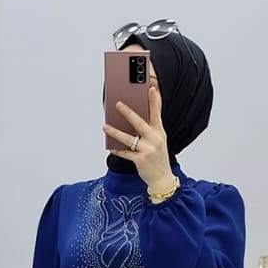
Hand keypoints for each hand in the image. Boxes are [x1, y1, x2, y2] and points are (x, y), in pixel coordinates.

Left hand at [103, 82, 176, 198]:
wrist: (162, 178)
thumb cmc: (157, 156)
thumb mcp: (158, 140)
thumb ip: (149, 128)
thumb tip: (132, 116)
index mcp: (159, 132)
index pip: (157, 113)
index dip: (155, 101)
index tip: (152, 88)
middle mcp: (155, 139)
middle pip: (139, 123)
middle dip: (128, 113)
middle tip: (117, 104)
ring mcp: (148, 150)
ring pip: (128, 138)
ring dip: (115, 132)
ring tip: (105, 126)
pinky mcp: (141, 160)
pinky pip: (125, 153)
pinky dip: (117, 149)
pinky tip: (110, 146)